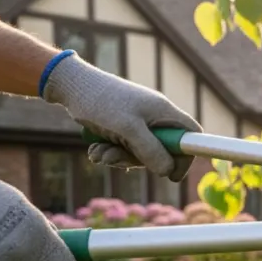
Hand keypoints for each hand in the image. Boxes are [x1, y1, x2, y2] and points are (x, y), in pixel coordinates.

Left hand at [42, 54, 201, 181]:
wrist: (70, 85)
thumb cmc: (100, 102)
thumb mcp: (127, 129)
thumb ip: (150, 150)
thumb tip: (168, 171)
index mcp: (163, 112)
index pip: (191, 136)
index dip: (186, 157)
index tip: (172, 175)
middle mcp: (154, 116)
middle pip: (163, 150)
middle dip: (138, 161)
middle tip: (115, 159)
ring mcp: (138, 121)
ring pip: (140, 152)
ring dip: (118, 157)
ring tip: (98, 152)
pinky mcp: (123, 125)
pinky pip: (125, 148)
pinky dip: (110, 152)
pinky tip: (95, 147)